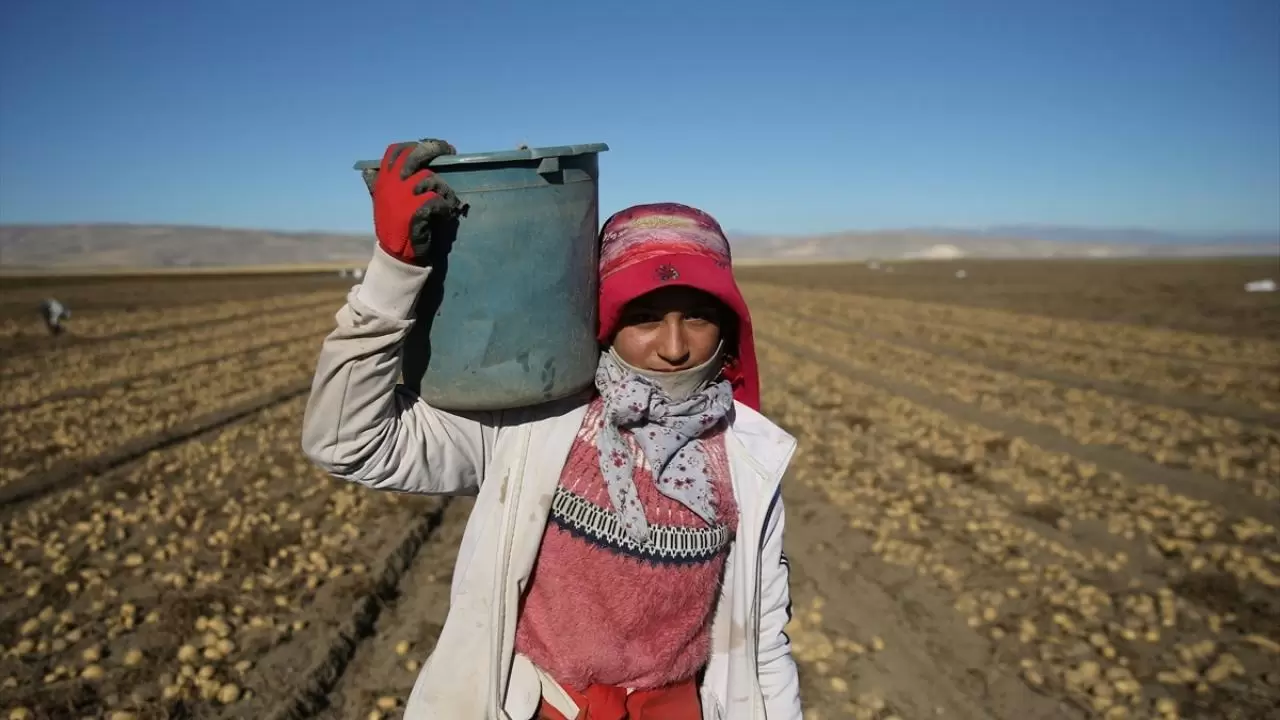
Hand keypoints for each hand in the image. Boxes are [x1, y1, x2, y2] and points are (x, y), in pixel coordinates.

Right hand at [370, 139, 467, 265]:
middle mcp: (392, 183)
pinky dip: (445, 207)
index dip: (415, 145)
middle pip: (416, 154)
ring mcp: (403, 195)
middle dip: (436, 149)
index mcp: (384, 179)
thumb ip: (382, 183)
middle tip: (452, 151)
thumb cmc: (394, 226)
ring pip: (432, 180)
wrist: (397, 254)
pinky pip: (438, 199)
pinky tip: (445, 214)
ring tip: (447, 201)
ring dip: (444, 191)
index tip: (433, 147)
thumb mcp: (383, 201)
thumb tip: (369, 170)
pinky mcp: (416, 210)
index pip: (395, 151)